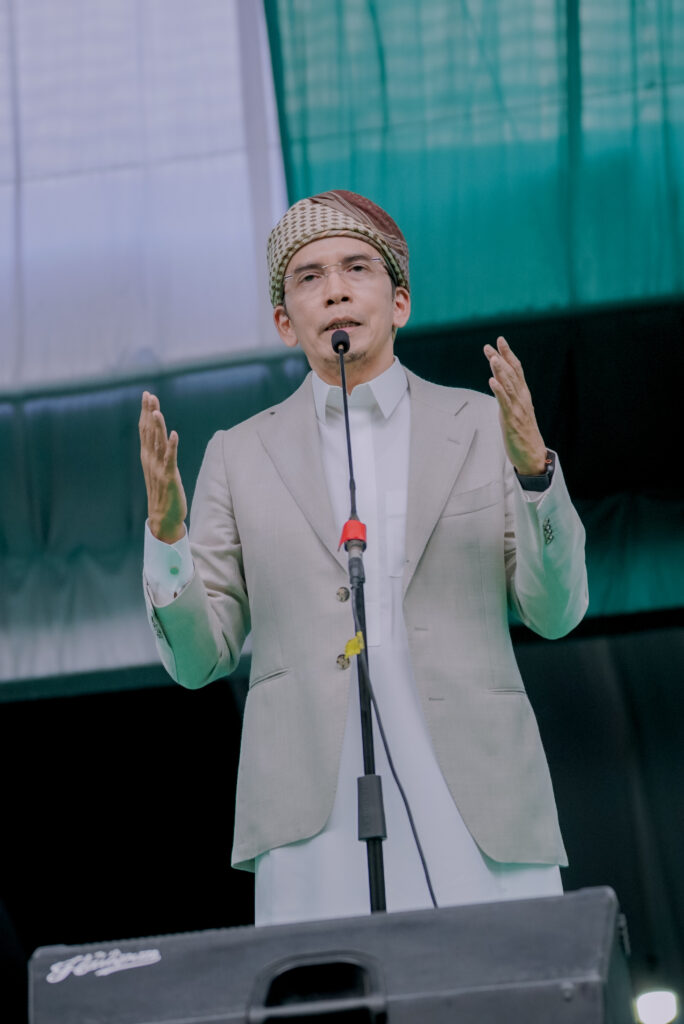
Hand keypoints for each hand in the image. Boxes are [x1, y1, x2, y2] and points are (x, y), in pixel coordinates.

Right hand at [139, 391, 186, 542]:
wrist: (162, 517)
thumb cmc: (162, 492)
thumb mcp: (157, 468)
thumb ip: (157, 452)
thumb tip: (158, 435)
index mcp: (147, 456)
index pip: (145, 429)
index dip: (145, 412)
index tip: (147, 395)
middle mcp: (150, 460)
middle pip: (149, 432)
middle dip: (149, 413)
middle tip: (149, 395)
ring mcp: (158, 468)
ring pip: (157, 443)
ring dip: (157, 427)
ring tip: (156, 411)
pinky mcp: (169, 477)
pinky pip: (170, 459)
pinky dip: (172, 446)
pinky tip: (174, 434)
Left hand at [484, 336, 546, 474]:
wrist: (533, 455)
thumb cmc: (524, 434)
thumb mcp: (517, 410)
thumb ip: (511, 396)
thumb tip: (501, 383)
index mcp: (523, 395)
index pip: (516, 370)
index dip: (508, 354)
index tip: (500, 341)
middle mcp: (521, 399)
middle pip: (511, 374)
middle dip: (501, 358)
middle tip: (491, 346)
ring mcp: (517, 409)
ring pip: (508, 386)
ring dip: (500, 371)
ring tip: (492, 358)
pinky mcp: (511, 420)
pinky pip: (504, 403)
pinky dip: (498, 391)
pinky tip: (492, 381)